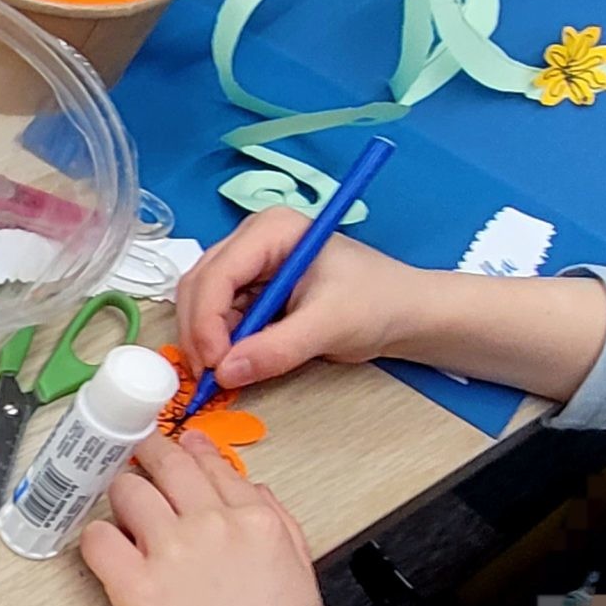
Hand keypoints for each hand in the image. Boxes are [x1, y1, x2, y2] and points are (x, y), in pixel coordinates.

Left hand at [80, 432, 323, 605]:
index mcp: (256, 521)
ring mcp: (169, 551)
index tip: (174, 442)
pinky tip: (108, 553)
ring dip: (120, 497)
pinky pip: (97, 539)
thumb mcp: (299, 572)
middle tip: (134, 456)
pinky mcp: (132, 584)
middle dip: (145, 454)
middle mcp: (211, 524)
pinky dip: (97, 541)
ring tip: (122, 514)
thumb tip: (250, 488)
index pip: (211, 463)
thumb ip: (277, 522)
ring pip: (126, 491)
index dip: (187, 449)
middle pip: (165, 463)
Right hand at [176, 205, 425, 392]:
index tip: (214, 364)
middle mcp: (253, 240)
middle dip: (199, 331)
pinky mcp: (252, 289)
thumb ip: (277, 349)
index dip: (206, 320)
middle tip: (210, 375)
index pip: (218, 273)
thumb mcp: (330, 325)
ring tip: (222, 372)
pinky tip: (233, 362)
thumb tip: (225, 373)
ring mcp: (250, 264)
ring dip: (205, 339)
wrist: (405, 313)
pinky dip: (219, 342)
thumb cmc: (379, 303)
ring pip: (202, 302)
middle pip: (200, 285)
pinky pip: (218, 316)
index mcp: (272, 230)